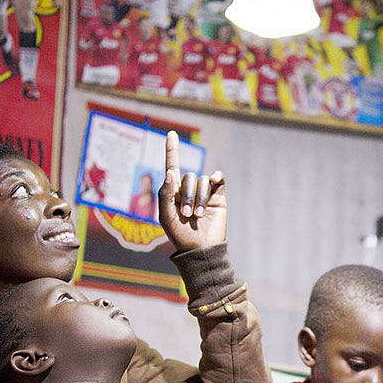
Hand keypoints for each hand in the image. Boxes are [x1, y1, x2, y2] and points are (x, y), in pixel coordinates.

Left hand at [158, 131, 226, 251]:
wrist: (202, 249)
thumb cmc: (180, 236)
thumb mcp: (165, 217)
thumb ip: (164, 195)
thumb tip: (171, 172)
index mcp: (173, 192)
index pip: (172, 166)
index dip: (171, 150)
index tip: (171, 133)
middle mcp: (189, 189)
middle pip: (188, 177)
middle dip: (187, 195)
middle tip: (187, 214)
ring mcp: (204, 192)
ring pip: (202, 181)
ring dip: (199, 198)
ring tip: (198, 215)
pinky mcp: (218, 195)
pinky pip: (217, 179)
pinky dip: (217, 177)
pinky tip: (216, 180)